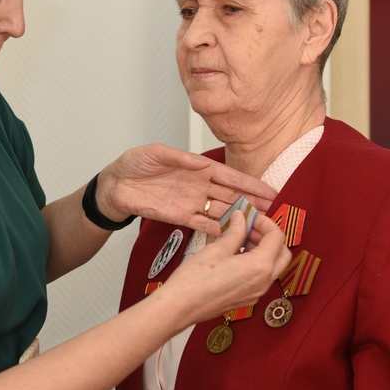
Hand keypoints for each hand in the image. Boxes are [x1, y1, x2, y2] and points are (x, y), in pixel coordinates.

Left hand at [95, 143, 277, 234]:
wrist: (114, 185)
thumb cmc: (133, 164)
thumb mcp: (155, 152)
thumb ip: (180, 157)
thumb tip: (203, 163)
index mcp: (197, 168)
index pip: (229, 176)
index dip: (250, 183)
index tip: (270, 190)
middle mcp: (198, 186)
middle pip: (232, 195)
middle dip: (253, 203)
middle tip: (274, 211)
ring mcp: (190, 203)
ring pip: (221, 211)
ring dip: (240, 218)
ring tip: (260, 226)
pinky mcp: (179, 217)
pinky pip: (202, 225)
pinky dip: (216, 230)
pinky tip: (232, 236)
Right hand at [159, 211, 290, 326]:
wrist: (181, 306)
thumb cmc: (195, 280)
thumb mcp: (217, 249)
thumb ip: (235, 232)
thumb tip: (241, 219)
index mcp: (260, 267)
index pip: (277, 238)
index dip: (265, 223)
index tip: (251, 217)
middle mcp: (263, 282)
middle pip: (282, 254)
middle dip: (270, 237)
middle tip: (250, 227)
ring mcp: (256, 293)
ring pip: (272, 267)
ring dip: (262, 250)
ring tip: (240, 239)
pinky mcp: (246, 299)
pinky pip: (260, 278)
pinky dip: (255, 263)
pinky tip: (234, 256)